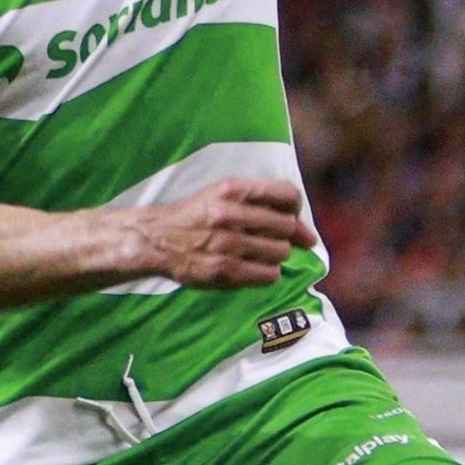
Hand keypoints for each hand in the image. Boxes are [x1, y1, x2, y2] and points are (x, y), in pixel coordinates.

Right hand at [123, 179, 317, 290]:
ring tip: (256, 254)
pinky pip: (268, 275)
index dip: (295, 209)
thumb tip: (308, 234)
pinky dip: (266, 274)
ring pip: (280, 252)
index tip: (288, 217)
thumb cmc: (196, 215)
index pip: (288, 195)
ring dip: (275, 256)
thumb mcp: (222, 194)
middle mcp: (230, 215)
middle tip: (268, 239)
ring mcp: (227, 245)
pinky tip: (253, 268)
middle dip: (284, 235)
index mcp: (232, 190)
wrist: (156, 239)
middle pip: (287, 227)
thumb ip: (262, 204)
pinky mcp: (223, 271)